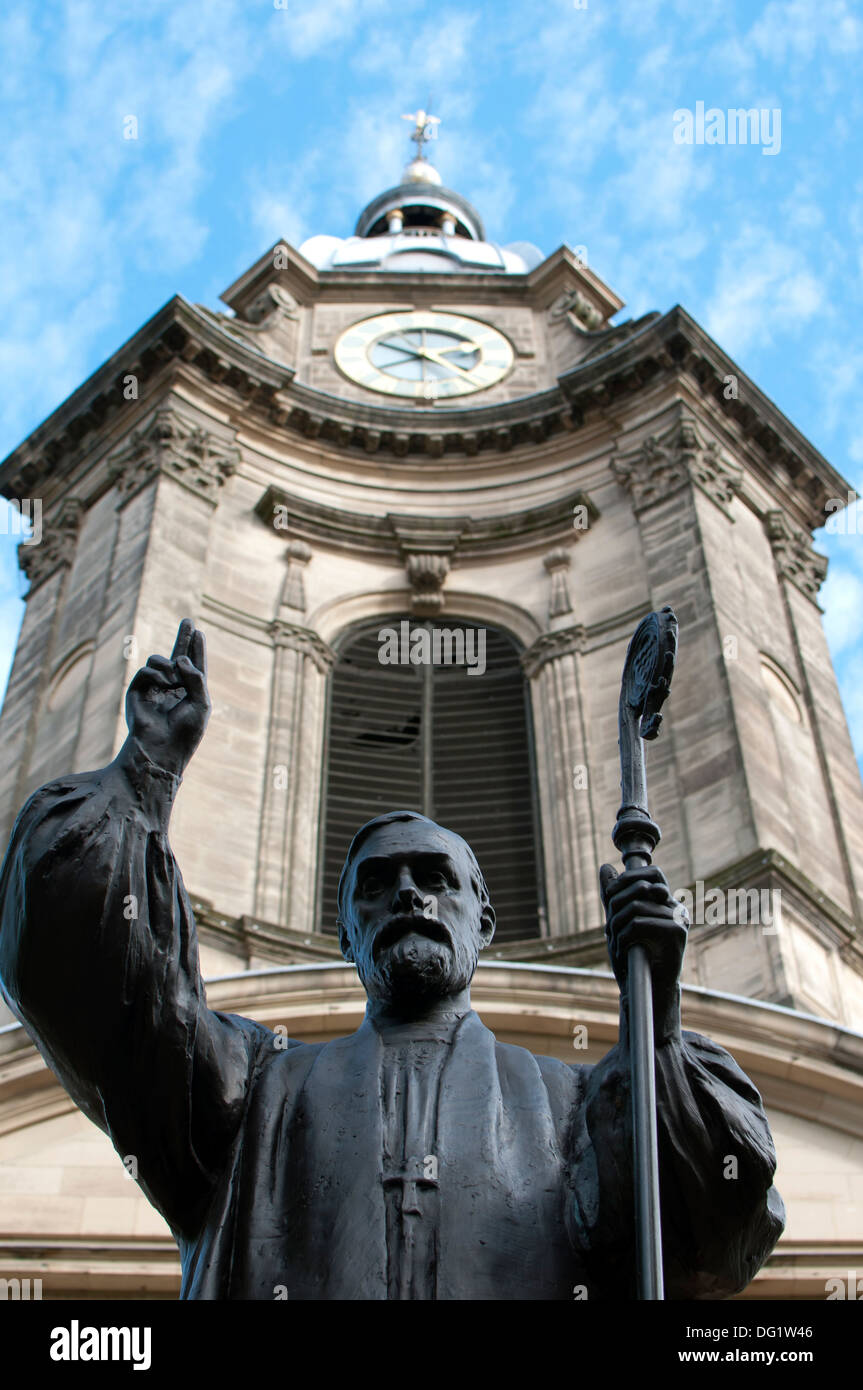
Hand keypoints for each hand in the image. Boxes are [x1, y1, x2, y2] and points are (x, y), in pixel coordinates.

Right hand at [124, 619, 209, 777]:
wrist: (161, 749)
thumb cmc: (184, 732)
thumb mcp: (201, 703)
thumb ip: (196, 677)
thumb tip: (180, 659)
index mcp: (190, 693)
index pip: (194, 666)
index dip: (197, 649)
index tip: (199, 633)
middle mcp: (172, 688)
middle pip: (178, 656)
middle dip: (183, 638)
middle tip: (189, 620)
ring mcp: (154, 689)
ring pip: (160, 659)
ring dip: (169, 665)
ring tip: (174, 680)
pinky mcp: (137, 691)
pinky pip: (147, 670)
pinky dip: (157, 673)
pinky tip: (165, 684)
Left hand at [599, 862, 688, 1042]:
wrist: (648, 989)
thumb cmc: (634, 956)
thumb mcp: (618, 921)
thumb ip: (613, 895)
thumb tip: (605, 867)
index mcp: (666, 902)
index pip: (653, 873)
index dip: (630, 878)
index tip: (611, 896)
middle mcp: (676, 907)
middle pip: (641, 887)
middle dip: (616, 903)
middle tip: (609, 926)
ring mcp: (679, 920)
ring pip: (636, 906)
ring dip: (617, 925)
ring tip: (615, 942)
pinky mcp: (677, 934)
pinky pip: (640, 923)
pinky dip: (624, 937)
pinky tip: (624, 950)